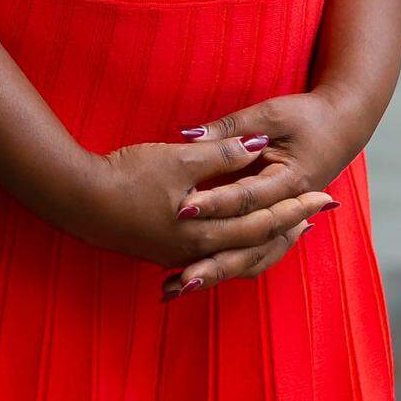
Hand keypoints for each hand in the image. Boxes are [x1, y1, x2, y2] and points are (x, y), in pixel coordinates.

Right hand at [64, 133, 337, 278]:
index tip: (323, 198)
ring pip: (236, 255)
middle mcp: (197, 251)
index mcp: (206, 231)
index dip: (295, 208)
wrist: (77, 200)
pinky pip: (214, 254)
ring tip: (285, 227)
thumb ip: (221, 154)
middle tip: (315, 216)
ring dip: (263, 240)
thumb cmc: (128, 175)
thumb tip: (258, 145)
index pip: (263, 221)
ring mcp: (179, 254)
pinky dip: (237, 245)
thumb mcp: (178, 159)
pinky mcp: (163, 249)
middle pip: (255, 244)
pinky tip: (237, 234)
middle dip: (287, 228)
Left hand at [159, 88, 364, 297]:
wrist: (344, 124)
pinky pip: (255, 254)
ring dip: (218, 272)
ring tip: (179, 288)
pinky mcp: (279, 225)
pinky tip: (197, 276)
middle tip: (176, 276)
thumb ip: (232, 129)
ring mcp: (287, 222)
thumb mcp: (270, 114)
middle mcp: (288, 208)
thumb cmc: (307, 116)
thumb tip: (191, 135)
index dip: (215, 203)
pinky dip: (229, 266)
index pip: (247, 197)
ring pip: (252, 257)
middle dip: (212, 260)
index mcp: (291, 179)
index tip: (183, 210)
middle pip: (249, 242)